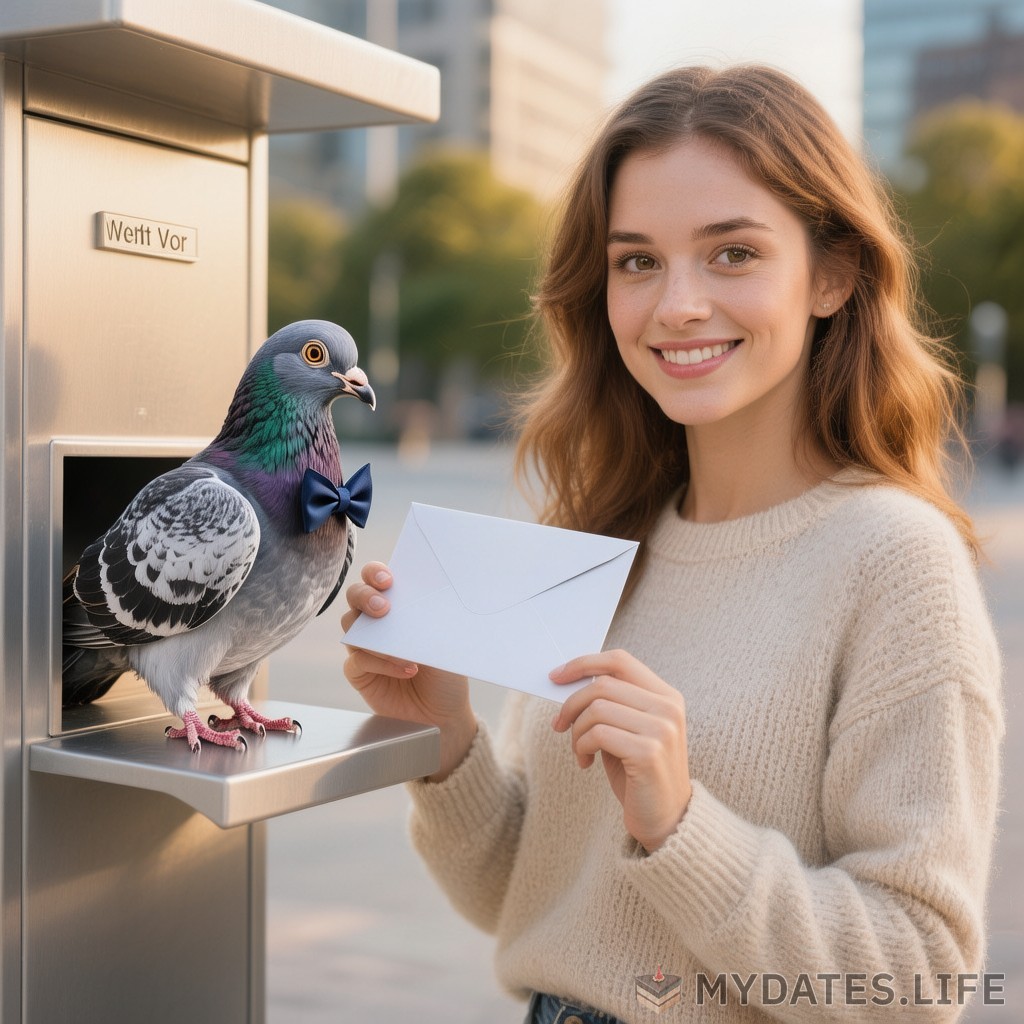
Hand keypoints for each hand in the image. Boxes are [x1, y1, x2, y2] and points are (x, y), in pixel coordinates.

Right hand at [343, 561, 476, 780]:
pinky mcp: (359, 672)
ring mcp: (364, 645)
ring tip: (407, 651)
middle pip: (355, 595)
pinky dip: (381, 664)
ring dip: (377, 636)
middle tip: (384, 608)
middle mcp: (376, 620)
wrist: (444, 712)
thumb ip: (426, 622)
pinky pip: (358, 660)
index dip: (375, 572)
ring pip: (352, 627)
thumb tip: (414, 606)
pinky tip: (407, 669)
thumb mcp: (444, 641)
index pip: (376, 577)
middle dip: (365, 597)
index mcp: (398, 603)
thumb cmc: (446, 672)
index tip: (388, 580)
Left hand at [550, 650, 691, 852]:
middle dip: (571, 704)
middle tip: (559, 725)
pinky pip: (598, 734)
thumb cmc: (639, 773)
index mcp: (666, 696)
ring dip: (577, 731)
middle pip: (602, 685)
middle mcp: (668, 707)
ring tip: (580, 751)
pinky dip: (581, 747)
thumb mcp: (627, 730)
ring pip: (597, 709)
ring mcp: (661, 729)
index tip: (556, 676)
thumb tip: (567, 681)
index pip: (619, 661)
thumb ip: (610, 704)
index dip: (584, 663)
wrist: (667, 820)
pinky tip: (586, 763)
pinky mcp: (649, 752)